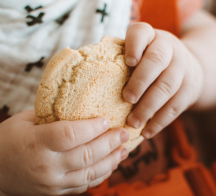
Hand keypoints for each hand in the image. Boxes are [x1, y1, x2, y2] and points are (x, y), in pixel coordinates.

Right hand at [0, 110, 128, 195]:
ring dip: (111, 161)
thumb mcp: (24, 121)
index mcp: (36, 143)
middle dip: (110, 143)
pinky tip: (111, 165)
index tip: (107, 120)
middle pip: (86, 155)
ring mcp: (52, 182)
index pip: (70, 135)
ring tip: (124, 150)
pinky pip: (84, 185)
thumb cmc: (7, 140)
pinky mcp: (56, 192)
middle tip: (124, 133)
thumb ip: (51, 116)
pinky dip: (100, 175)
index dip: (92, 127)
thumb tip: (81, 108)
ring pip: (89, 173)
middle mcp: (46, 165)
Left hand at [123, 22, 203, 138]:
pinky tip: (147, 132)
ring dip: (149, 107)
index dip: (134, 46)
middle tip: (127, 99)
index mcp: (151, 36)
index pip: (142, 33)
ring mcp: (183, 68)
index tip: (128, 62)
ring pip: (167, 86)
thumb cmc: (151, 62)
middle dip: (140, 81)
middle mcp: (169, 48)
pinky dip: (160, 121)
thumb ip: (122, 59)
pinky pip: (176, 106)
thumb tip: (92, 79)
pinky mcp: (190, 89)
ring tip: (133, 123)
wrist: (189, 67)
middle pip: (157, 61)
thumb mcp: (142, 52)